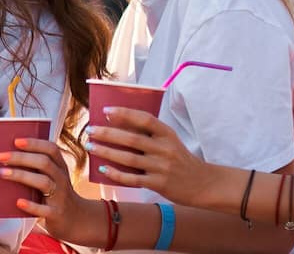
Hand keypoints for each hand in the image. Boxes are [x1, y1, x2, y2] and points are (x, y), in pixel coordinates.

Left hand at [0, 137, 106, 245]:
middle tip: (0, 157)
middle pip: (44, 163)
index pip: (51, 149)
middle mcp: (61, 179)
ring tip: (2, 173)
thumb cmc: (56, 194)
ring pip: (44, 182)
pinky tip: (18, 202)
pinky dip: (31, 205)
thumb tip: (6, 157)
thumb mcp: (53, 177)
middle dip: (21, 158)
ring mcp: (60, 196)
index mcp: (60, 167)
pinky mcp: (56, 213)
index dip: (34, 143)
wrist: (76, 219)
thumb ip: (36, 167)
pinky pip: (44, 209)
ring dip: (21, 176)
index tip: (16, 141)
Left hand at [85, 107, 210, 203]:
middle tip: (90, 130)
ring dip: (107, 152)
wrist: (203, 183)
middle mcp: (165, 149)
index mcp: (168, 134)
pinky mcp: (158, 183)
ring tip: (90, 147)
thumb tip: (117, 127)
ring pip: (128, 158)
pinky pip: (132, 178)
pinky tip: (103, 169)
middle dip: (107, 133)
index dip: (124, 113)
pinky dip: (116, 174)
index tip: (105, 111)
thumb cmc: (180, 160)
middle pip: (132, 139)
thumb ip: (150, 135)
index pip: (145, 119)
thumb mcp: (170, 142)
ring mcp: (161, 167)